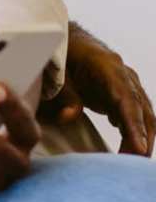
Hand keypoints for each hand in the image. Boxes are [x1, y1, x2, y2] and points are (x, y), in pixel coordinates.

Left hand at [39, 22, 154, 156]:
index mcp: (109, 68)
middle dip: (143, 137)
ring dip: (142, 137)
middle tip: (135, 163)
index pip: (126, 100)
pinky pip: (135, 114)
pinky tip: (130, 149)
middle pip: (142, 110)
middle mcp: (124, 75)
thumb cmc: (63, 53)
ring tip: (133, 162)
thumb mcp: (57, 71)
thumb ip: (64, 93)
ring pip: (143, 114)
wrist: (69, 38)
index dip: (134, 125)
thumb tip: (69, 117)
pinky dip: (135, 132)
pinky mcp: (123, 93)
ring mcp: (127, 84)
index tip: (138, 147)